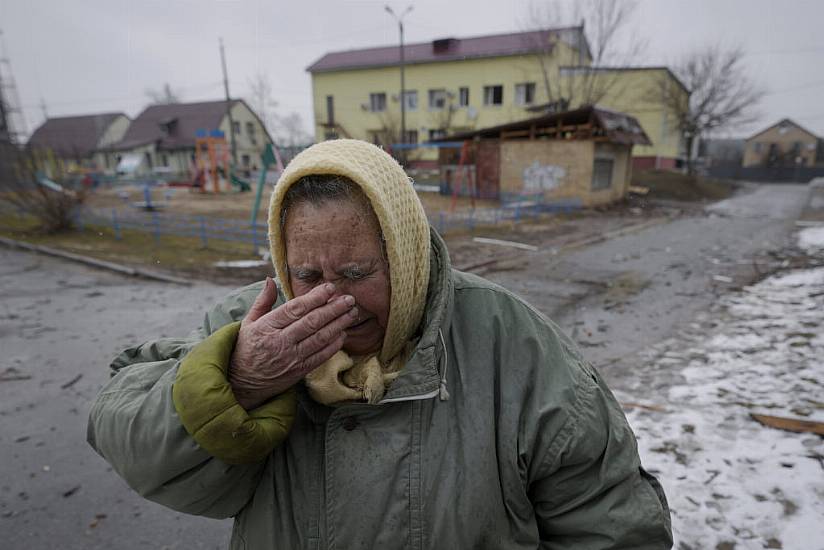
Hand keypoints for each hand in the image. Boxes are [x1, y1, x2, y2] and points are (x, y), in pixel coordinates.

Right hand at [228, 277, 357, 409]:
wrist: (241, 383)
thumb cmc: (246, 348)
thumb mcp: (248, 322)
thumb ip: (263, 301)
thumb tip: (270, 279)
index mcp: (267, 327)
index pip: (294, 309)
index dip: (315, 297)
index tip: (330, 288)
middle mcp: (279, 342)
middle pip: (311, 322)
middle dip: (333, 309)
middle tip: (349, 299)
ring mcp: (290, 358)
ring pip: (319, 338)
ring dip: (338, 324)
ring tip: (352, 313)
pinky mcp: (298, 371)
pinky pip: (320, 356)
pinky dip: (334, 345)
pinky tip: (343, 334)